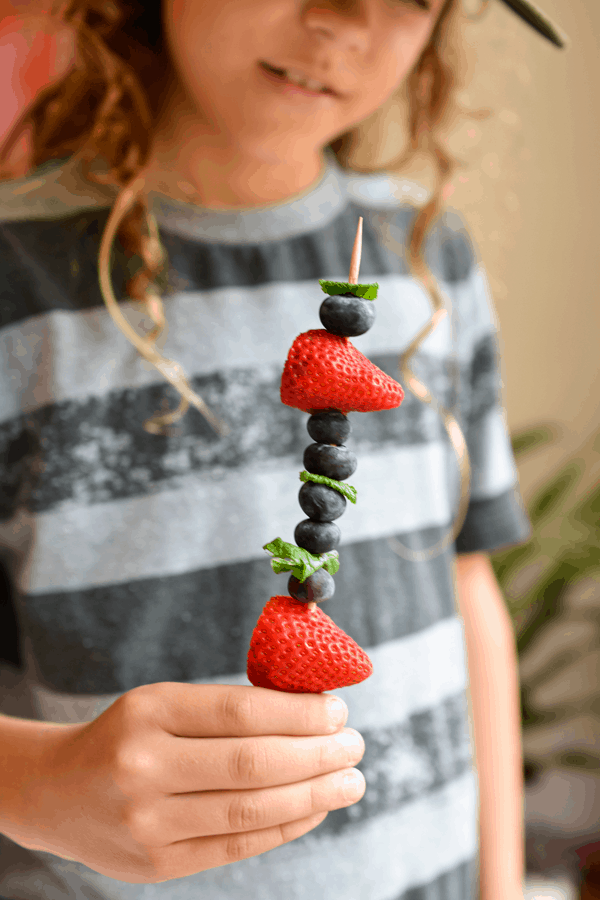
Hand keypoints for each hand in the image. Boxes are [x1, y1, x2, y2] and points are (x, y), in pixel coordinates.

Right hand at [3, 683, 364, 882]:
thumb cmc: (129, 735)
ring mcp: (147, 822)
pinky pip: (235, 846)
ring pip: (249, 810)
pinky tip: (314, 809)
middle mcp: (144, 766)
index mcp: (149, 710)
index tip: (339, 710)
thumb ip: (225, 710)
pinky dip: (284, 827)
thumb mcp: (163, 703)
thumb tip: (312, 713)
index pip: (241, 711)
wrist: (57, 791)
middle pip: (252, 763)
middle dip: (317, 755)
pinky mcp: (155, 865)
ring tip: (351, 781)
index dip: (299, 713)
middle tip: (356, 745)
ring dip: (313, 795)